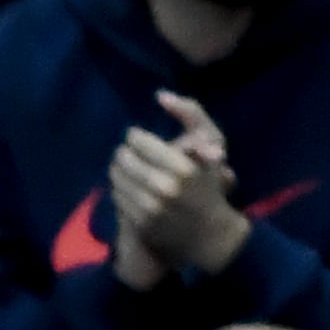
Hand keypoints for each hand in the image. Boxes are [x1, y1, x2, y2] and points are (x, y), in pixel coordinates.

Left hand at [109, 94, 244, 287]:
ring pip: (117, 180)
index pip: (141, 143)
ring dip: (117, 170)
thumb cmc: (210, 184)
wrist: (208, 234)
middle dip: (123, 153)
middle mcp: (163, 189)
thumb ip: (190, 114)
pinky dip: (119, 189)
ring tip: (123, 166)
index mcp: (181, 168)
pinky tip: (125, 185)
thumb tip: (160, 95)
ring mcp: (148, 209)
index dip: (134, 137)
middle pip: (124, 161)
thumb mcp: (212, 143)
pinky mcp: (138, 224)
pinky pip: (118, 199)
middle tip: (124, 150)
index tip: (134, 136)